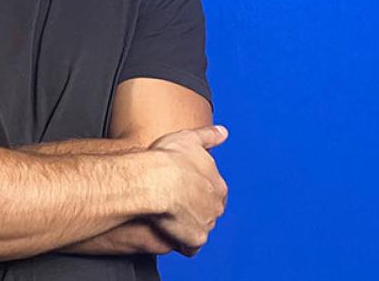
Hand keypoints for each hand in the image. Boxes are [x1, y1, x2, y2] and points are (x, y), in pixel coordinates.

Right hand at [147, 125, 227, 255]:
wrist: (155, 182)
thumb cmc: (169, 159)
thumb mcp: (189, 139)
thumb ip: (208, 136)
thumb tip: (223, 132)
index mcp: (217, 184)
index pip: (213, 192)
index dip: (197, 190)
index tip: (184, 188)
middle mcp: (216, 205)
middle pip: (208, 211)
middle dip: (194, 209)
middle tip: (174, 203)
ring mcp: (206, 223)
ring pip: (199, 228)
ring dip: (187, 226)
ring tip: (167, 217)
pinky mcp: (194, 240)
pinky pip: (189, 246)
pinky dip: (181, 242)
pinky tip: (168, 232)